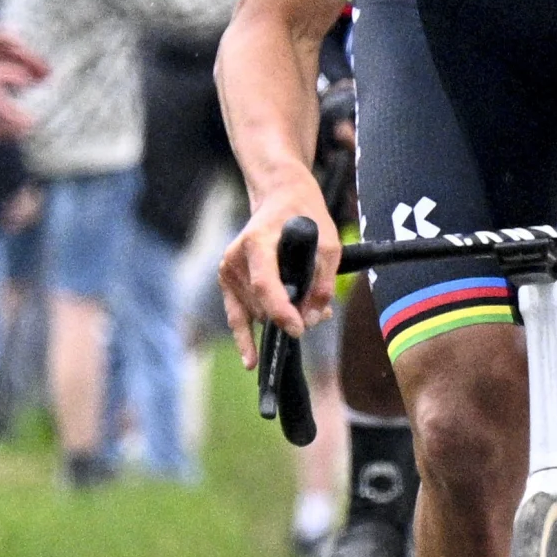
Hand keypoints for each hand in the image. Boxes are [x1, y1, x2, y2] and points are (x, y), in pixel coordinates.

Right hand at [219, 178, 332, 366]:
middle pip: (262, 303)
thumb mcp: (329, 243)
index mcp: (256, 243)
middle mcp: (236, 258)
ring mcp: (228, 270)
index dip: (281, 310)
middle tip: (320, 313)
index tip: (297, 329)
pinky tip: (252, 360)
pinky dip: (245, 337)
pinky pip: (236, 315)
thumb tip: (314, 317)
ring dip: (279, 318)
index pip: (265, 285)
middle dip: (290, 315)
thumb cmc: (306, 216)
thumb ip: (323, 281)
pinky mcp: (227, 280)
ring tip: (309, 307)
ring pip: (255, 312)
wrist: (280, 197)